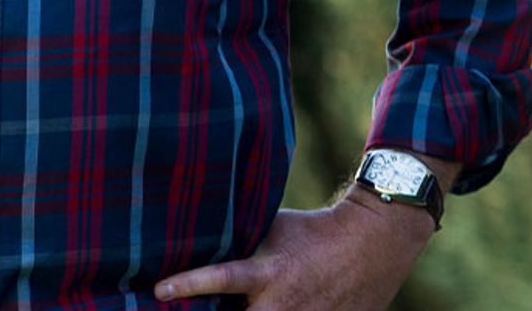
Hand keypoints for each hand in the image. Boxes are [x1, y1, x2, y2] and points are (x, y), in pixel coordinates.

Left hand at [152, 192, 434, 309]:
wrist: (372, 243)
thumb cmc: (311, 231)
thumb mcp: (271, 228)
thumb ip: (240, 241)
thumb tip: (197, 236)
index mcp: (267, 272)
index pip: (221, 279)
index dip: (188, 285)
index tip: (159, 290)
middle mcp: (283, 303)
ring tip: (247, 304)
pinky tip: (272, 308)